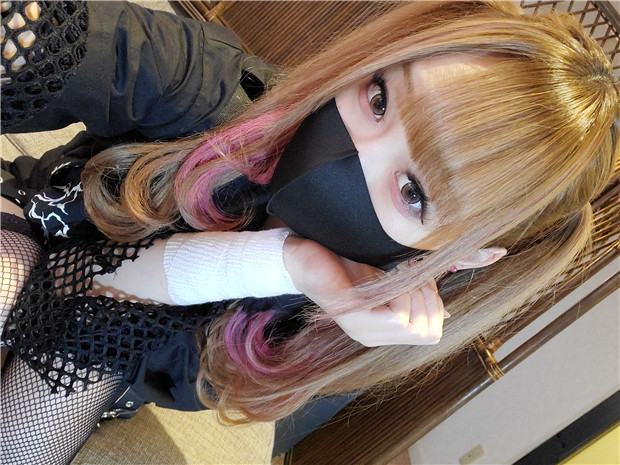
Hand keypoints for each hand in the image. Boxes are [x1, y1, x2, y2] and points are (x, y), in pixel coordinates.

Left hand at [283, 236, 445, 346]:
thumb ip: (411, 294)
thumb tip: (445, 311)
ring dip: (417, 295)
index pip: (430, 334)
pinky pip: (396, 317)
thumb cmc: (343, 262)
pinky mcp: (353, 315)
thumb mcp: (386, 279)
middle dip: (431, 299)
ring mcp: (362, 328)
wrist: (304, 253)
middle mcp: (373, 335)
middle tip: (415, 274)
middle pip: (428, 334)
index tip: (425, 279)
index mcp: (382, 329)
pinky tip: (392, 276)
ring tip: (403, 273)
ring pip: (414, 328)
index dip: (437, 305)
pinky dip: (403, 294)